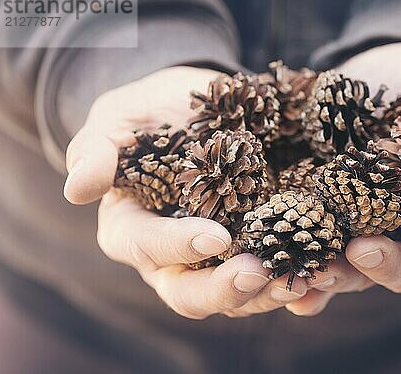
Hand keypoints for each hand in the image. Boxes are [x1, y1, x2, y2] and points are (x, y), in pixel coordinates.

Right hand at [64, 67, 306, 318]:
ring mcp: (218, 257)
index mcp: (132, 228)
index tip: (214, 236)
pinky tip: (323, 271)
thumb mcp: (120, 117)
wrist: (202, 106)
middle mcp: (173, 255)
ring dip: (271, 291)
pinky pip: (274, 275)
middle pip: (189, 292)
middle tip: (259, 272)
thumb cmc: (154, 110)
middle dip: (224, 290)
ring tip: (307, 276)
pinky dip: (298, 279)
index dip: (177, 247)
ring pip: (237, 294)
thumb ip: (97, 149)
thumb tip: (77, 189)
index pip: (147, 248)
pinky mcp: (255, 245)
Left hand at [286, 43, 400, 315]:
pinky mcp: (323, 221)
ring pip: (356, 271)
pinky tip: (288, 289)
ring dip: (337, 277)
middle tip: (360, 251)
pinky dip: (305, 281)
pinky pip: (316, 258)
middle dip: (385, 264)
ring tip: (313, 272)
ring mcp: (362, 228)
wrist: (369, 77)